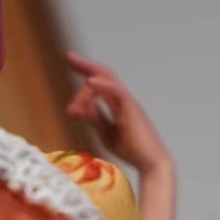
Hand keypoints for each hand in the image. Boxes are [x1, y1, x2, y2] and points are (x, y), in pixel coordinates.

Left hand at [65, 51, 171, 174]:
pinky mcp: (132, 108)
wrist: (150, 163)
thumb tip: (79, 108)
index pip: (101, 82)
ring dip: (85, 94)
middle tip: (69, 56)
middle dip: (86, 64)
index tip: (71, 60)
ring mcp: (129, 102)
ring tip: (72, 110)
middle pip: (104, 73)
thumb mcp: (106, 132)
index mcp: (118, 104)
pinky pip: (117, 90)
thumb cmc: (132, 150)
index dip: (86, 70)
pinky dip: (103, 85)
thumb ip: (95, 118)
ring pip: (106, 83)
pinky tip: (90, 83)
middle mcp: (124, 99)